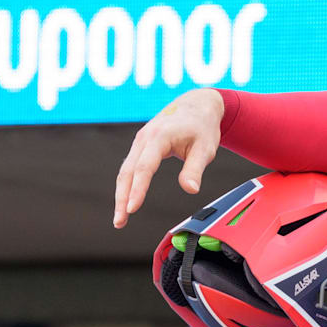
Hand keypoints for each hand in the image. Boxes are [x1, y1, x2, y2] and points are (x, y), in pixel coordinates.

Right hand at [113, 88, 224, 227]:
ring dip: (121, 195)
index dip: (138, 190)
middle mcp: (144, 138)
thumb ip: (195, 169)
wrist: (197, 105)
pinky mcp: (141, 146)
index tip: (132, 209)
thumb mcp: (206, 148)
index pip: (144, 168)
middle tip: (120, 222)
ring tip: (121, 219)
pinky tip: (126, 202)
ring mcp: (140, 141)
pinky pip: (130, 167)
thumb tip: (191, 190)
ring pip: (126, 171)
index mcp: (159, 137)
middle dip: (122, 198)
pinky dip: (127, 185)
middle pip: (128, 172)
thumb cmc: (203, 127)